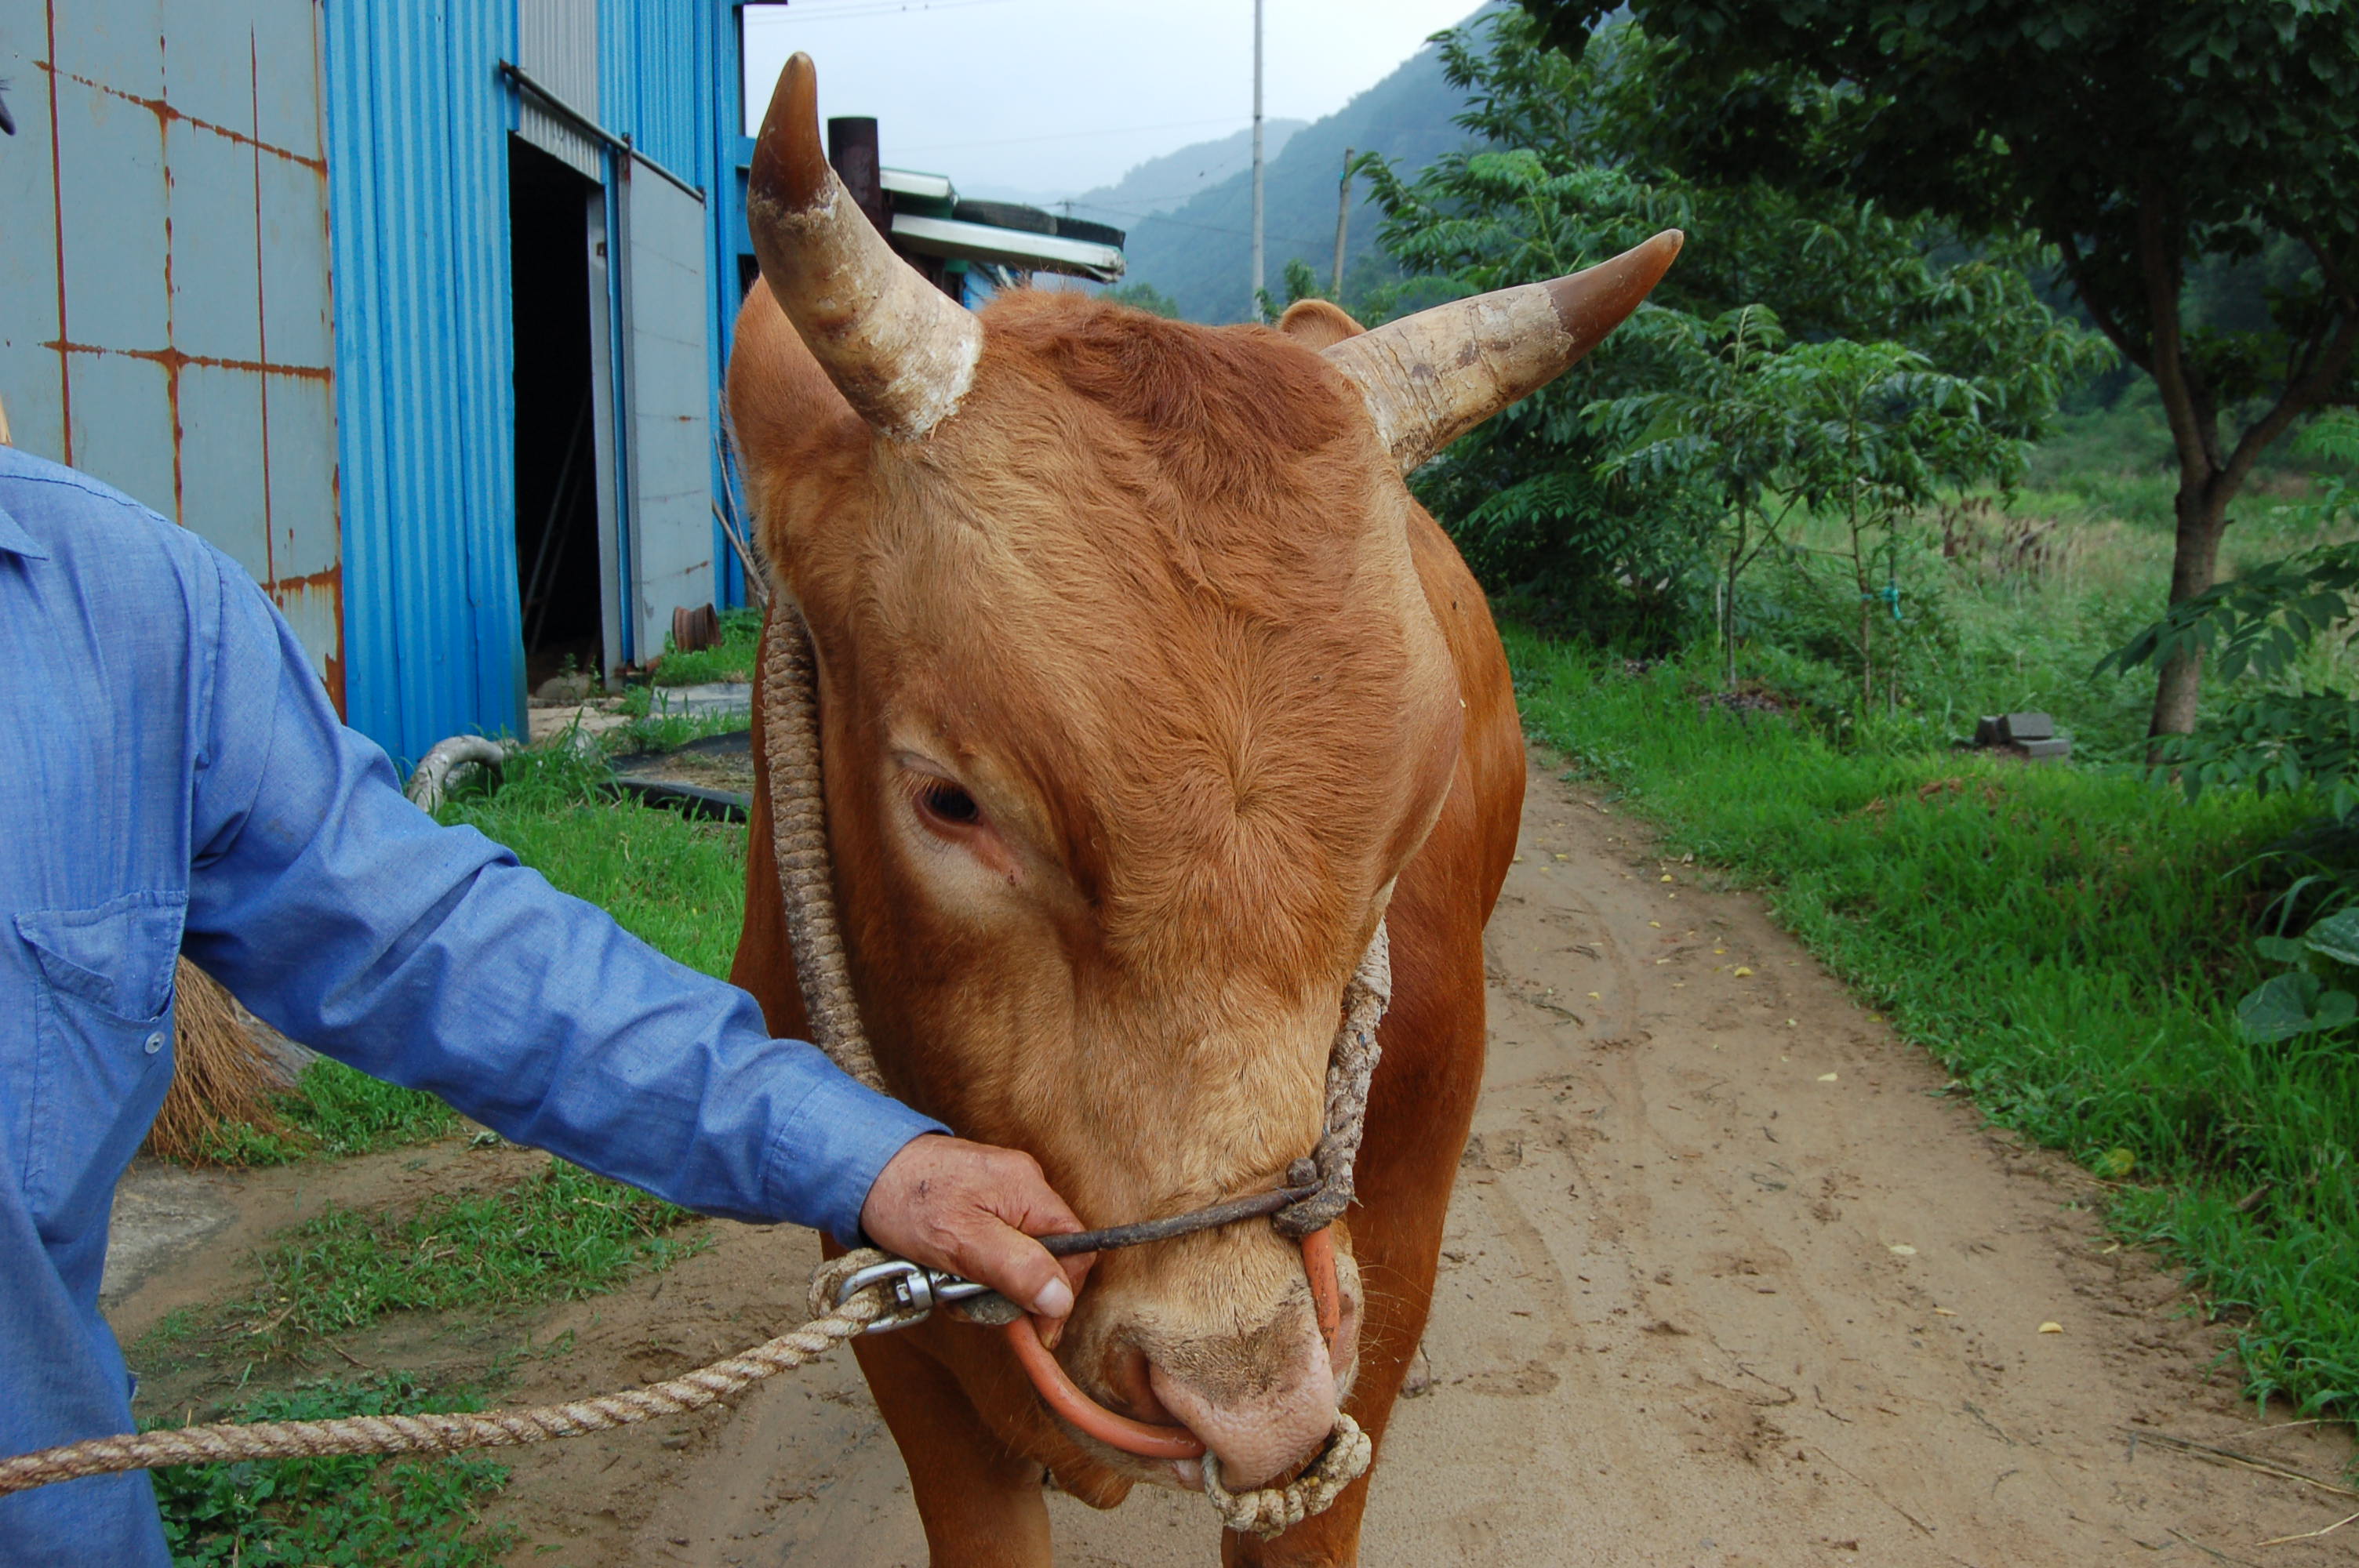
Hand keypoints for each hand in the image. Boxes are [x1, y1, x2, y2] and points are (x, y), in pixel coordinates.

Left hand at [860, 1135, 1094, 1336]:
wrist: (859, 1167)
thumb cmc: (906, 1198)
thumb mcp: (962, 1242)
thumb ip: (1017, 1268)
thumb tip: (1062, 1299)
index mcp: (1027, 1189)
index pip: (1074, 1251)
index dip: (1059, 1295)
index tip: (1035, 1331)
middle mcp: (1021, 1188)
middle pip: (1043, 1259)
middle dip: (1009, 1292)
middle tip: (970, 1303)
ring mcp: (998, 1196)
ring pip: (1013, 1260)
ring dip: (982, 1285)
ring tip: (945, 1284)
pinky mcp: (975, 1206)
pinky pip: (989, 1250)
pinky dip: (968, 1269)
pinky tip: (941, 1272)